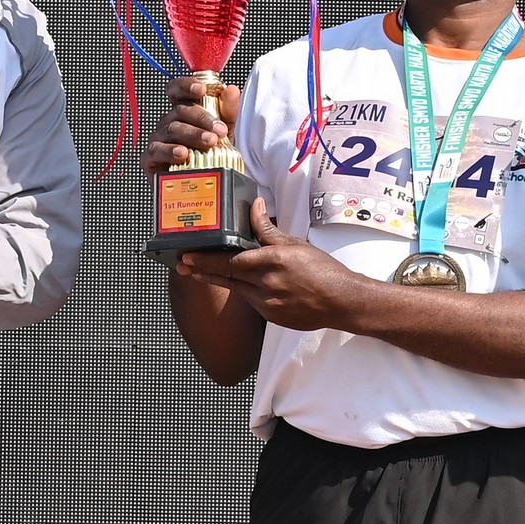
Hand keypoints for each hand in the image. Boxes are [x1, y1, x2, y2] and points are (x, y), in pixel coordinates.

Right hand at [145, 78, 237, 176]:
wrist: (205, 190)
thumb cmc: (212, 159)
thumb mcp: (226, 134)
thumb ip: (229, 112)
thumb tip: (231, 90)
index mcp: (184, 113)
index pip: (178, 91)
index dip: (186, 85)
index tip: (201, 89)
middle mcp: (169, 123)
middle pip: (179, 111)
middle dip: (202, 118)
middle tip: (219, 130)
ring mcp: (158, 140)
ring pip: (172, 129)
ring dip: (192, 134)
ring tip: (209, 142)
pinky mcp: (150, 159)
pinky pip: (157, 151)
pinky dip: (170, 151)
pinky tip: (183, 153)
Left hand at [173, 201, 364, 330]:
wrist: (342, 301)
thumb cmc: (323, 270)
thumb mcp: (295, 244)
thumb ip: (268, 229)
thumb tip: (255, 206)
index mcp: (273, 261)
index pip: (231, 259)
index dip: (207, 259)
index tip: (188, 256)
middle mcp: (267, 283)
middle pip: (227, 276)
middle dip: (203, 271)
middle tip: (182, 266)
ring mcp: (268, 303)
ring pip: (237, 289)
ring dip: (219, 281)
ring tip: (199, 274)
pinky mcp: (271, 317)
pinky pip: (251, 301)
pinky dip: (244, 291)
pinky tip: (240, 285)